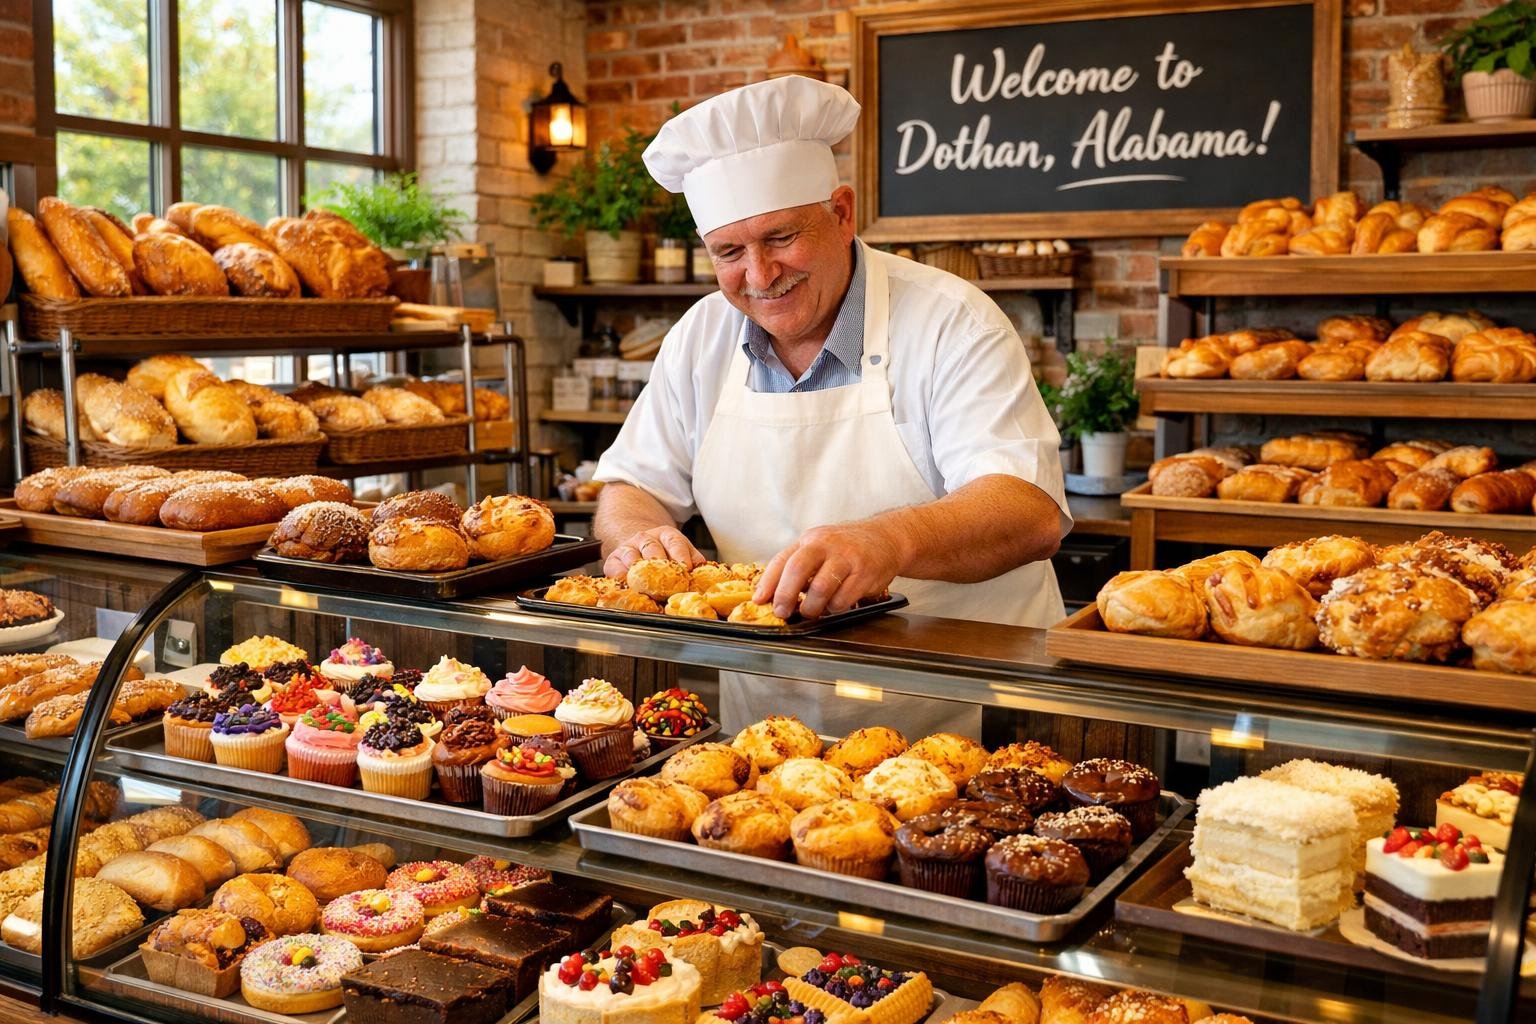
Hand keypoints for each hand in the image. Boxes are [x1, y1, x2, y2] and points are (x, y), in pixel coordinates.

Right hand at [604, 527, 703, 578]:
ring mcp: (628, 548)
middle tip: (667, 584)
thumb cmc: (665, 554)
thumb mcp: (683, 552)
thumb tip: (704, 579)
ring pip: (632, 557)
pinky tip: (629, 587)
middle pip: (652, 549)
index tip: (686, 569)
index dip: (681, 556)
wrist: (640, 546)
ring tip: (647, 588)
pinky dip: (621, 578)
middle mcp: (646, 538)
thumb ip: (694, 562)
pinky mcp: (613, 559)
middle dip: (659, 566)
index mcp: (667, 535)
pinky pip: (615, 568)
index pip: (675, 542)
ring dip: (639, 573)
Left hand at [754, 522, 904, 618]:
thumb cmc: (847, 548)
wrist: (887, 538)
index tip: (759, 600)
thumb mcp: (820, 547)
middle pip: (798, 569)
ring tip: (812, 611)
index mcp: (810, 540)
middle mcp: (827, 545)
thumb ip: (798, 566)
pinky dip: (835, 608)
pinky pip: (843, 599)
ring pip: (821, 588)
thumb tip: (771, 593)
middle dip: (785, 595)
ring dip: (812, 607)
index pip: (782, 560)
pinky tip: (837, 603)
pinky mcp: (865, 573)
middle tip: (782, 611)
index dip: (768, 582)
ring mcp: (847, 558)